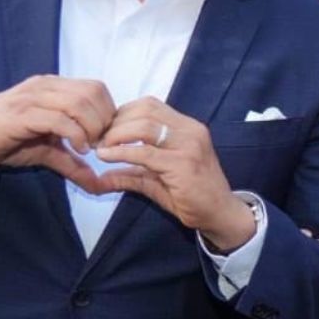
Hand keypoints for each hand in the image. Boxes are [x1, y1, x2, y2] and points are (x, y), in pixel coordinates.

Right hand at [0, 75, 113, 190]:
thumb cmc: (3, 140)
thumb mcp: (46, 151)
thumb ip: (73, 163)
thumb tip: (97, 184)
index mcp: (52, 87)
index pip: (96, 88)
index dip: (108, 112)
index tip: (104, 138)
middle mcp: (44, 86)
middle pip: (93, 92)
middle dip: (105, 121)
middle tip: (99, 144)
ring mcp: (32, 98)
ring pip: (80, 102)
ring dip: (93, 127)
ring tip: (88, 147)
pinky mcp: (21, 114)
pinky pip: (60, 119)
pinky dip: (76, 134)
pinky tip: (78, 149)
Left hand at [92, 98, 254, 249]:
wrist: (220, 214)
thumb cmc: (193, 196)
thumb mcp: (157, 180)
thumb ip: (130, 174)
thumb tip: (98, 180)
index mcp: (187, 127)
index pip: (149, 105)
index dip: (122, 114)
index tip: (106, 131)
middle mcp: (191, 130)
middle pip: (144, 110)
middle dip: (115, 123)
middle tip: (99, 140)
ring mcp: (189, 145)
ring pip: (143, 126)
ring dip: (116, 135)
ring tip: (102, 148)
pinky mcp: (183, 164)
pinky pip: (144, 152)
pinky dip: (121, 152)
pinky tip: (106, 157)